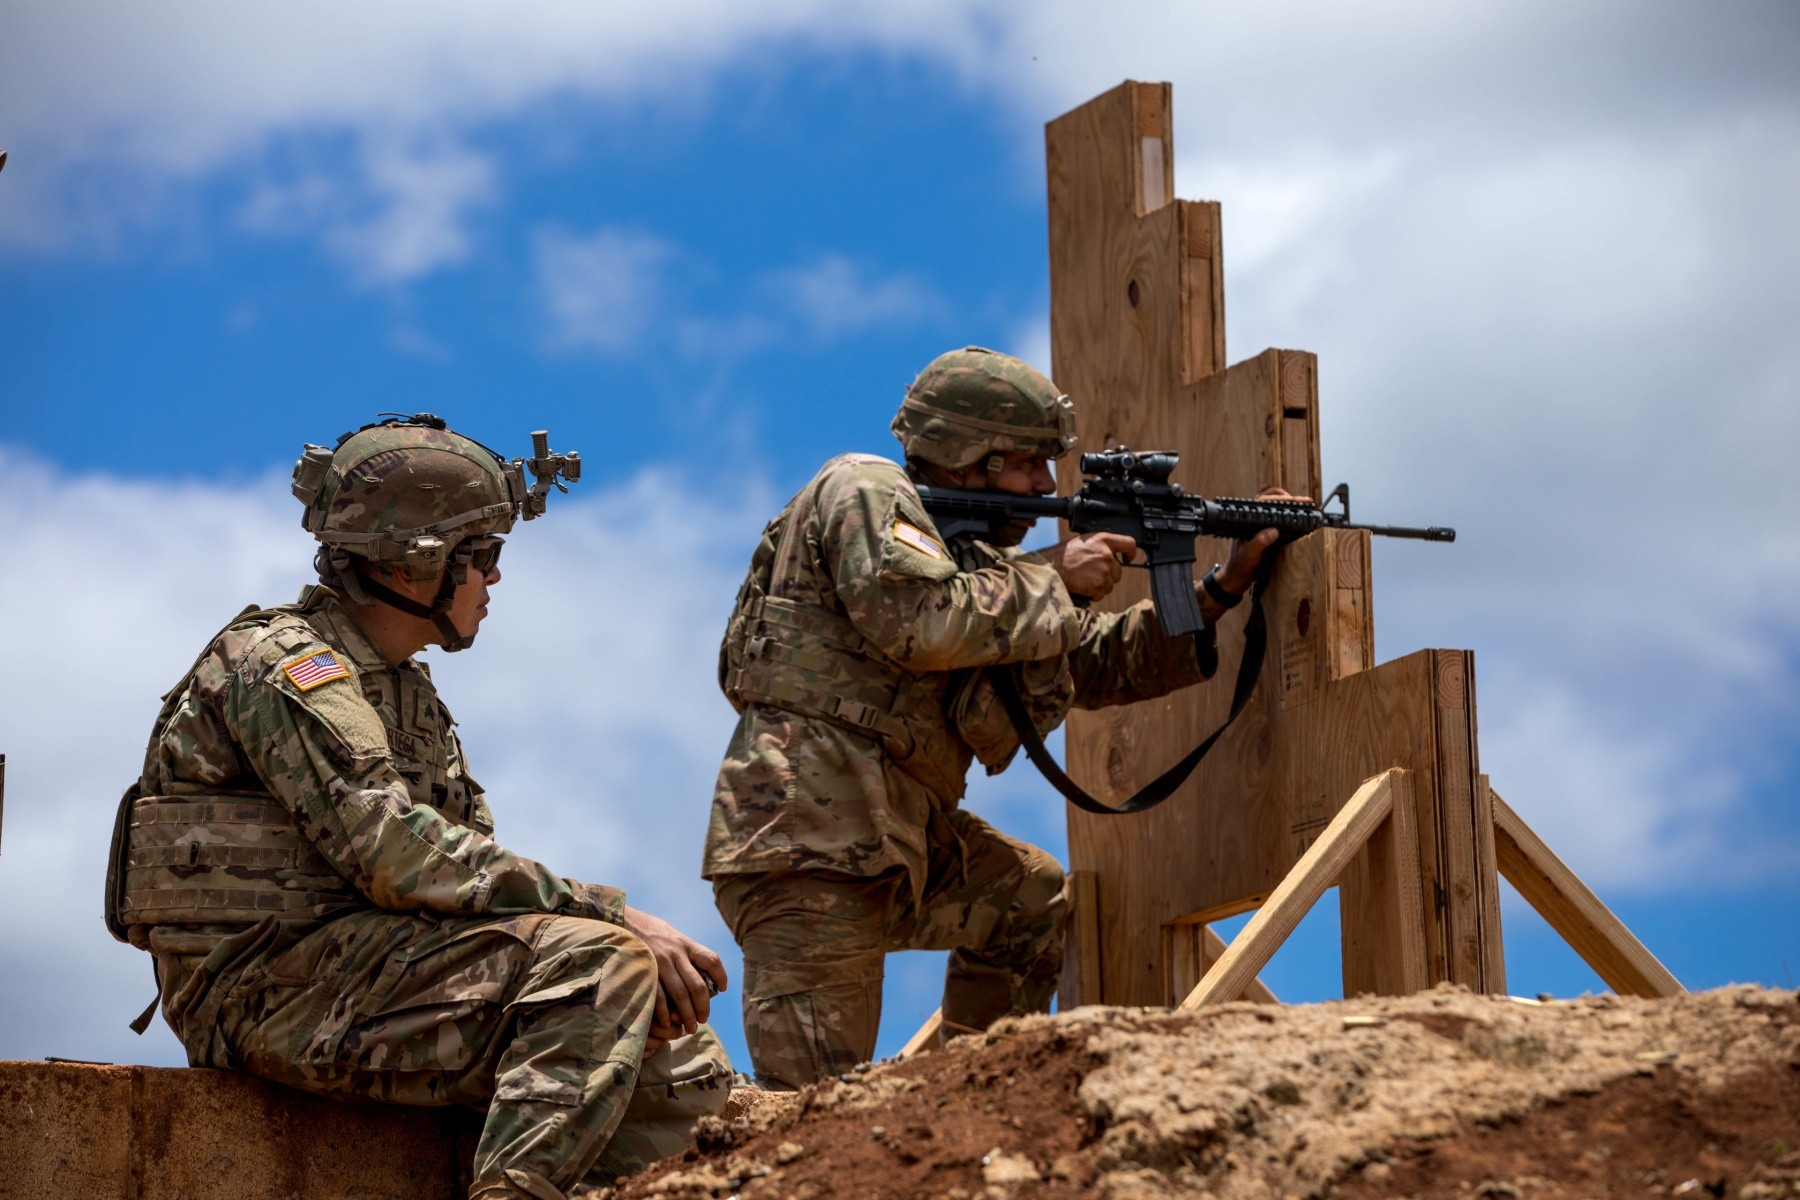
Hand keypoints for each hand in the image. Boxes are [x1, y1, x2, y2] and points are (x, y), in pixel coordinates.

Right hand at [619, 906, 727, 1037]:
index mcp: (686, 944)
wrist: (624, 919)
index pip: (712, 961)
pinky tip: (668, 1022)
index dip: (721, 976)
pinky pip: (658, 996)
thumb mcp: (673, 934)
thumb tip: (700, 969)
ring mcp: (661, 962)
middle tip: (703, 1020)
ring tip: (690, 1028)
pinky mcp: (646, 970)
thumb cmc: (650, 930)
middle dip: (703, 1007)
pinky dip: (665, 1012)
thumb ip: (685, 951)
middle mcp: (677, 953)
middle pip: (698, 986)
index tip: (723, 989)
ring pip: (681, 995)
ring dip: (687, 1015)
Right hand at [1040, 532, 1139, 600]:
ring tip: (1084, 579)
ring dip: (1099, 586)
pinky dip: (1092, 594)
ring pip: (1110, 585)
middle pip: (1118, 572)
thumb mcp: (1085, 541)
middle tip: (1090, 573)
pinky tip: (1082, 586)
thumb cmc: (1064, 555)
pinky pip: (1101, 594)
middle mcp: (1107, 554)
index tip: (1127, 559)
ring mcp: (1104, 570)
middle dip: (1107, 575)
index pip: (1129, 544)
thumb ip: (1101, 546)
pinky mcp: (1098, 585)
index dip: (1130, 553)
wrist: (1052, 567)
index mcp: (1104, 540)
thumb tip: (1112, 555)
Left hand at [1215, 487, 1311, 594]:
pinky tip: (1302, 517)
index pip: (1264, 500)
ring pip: (1277, 506)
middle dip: (1289, 498)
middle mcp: (1255, 518)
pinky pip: (1281, 519)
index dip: (1281, 499)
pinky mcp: (1268, 532)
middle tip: (1306, 502)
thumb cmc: (1240, 564)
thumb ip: (1258, 542)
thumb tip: (1273, 531)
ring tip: (1307, 506)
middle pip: (1272, 498)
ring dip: (1291, 505)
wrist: (1238, 577)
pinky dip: (1291, 515)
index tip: (1294, 501)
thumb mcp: (1249, 554)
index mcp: (1247, 519)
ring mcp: (1262, 524)